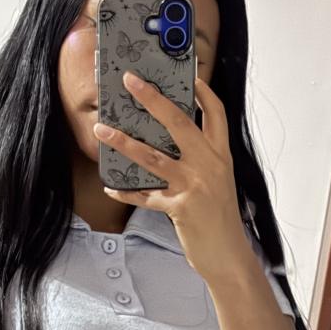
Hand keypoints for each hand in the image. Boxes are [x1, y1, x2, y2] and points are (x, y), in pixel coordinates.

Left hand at [92, 73, 249, 285]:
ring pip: (152, 156)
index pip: (215, 113)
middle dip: (152, 98)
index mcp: (220, 155)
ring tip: (102, 130)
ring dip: (123, 141)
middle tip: (130, 81)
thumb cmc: (220, 218)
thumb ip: (201, 160)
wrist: (229, 255)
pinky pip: (145, 195)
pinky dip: (126, 191)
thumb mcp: (218, 182)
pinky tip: (112, 187)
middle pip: (178, 122)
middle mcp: (209, 165)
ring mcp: (194, 185)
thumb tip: (170, 144)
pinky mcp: (180, 208)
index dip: (201, 91)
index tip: (187, 74)